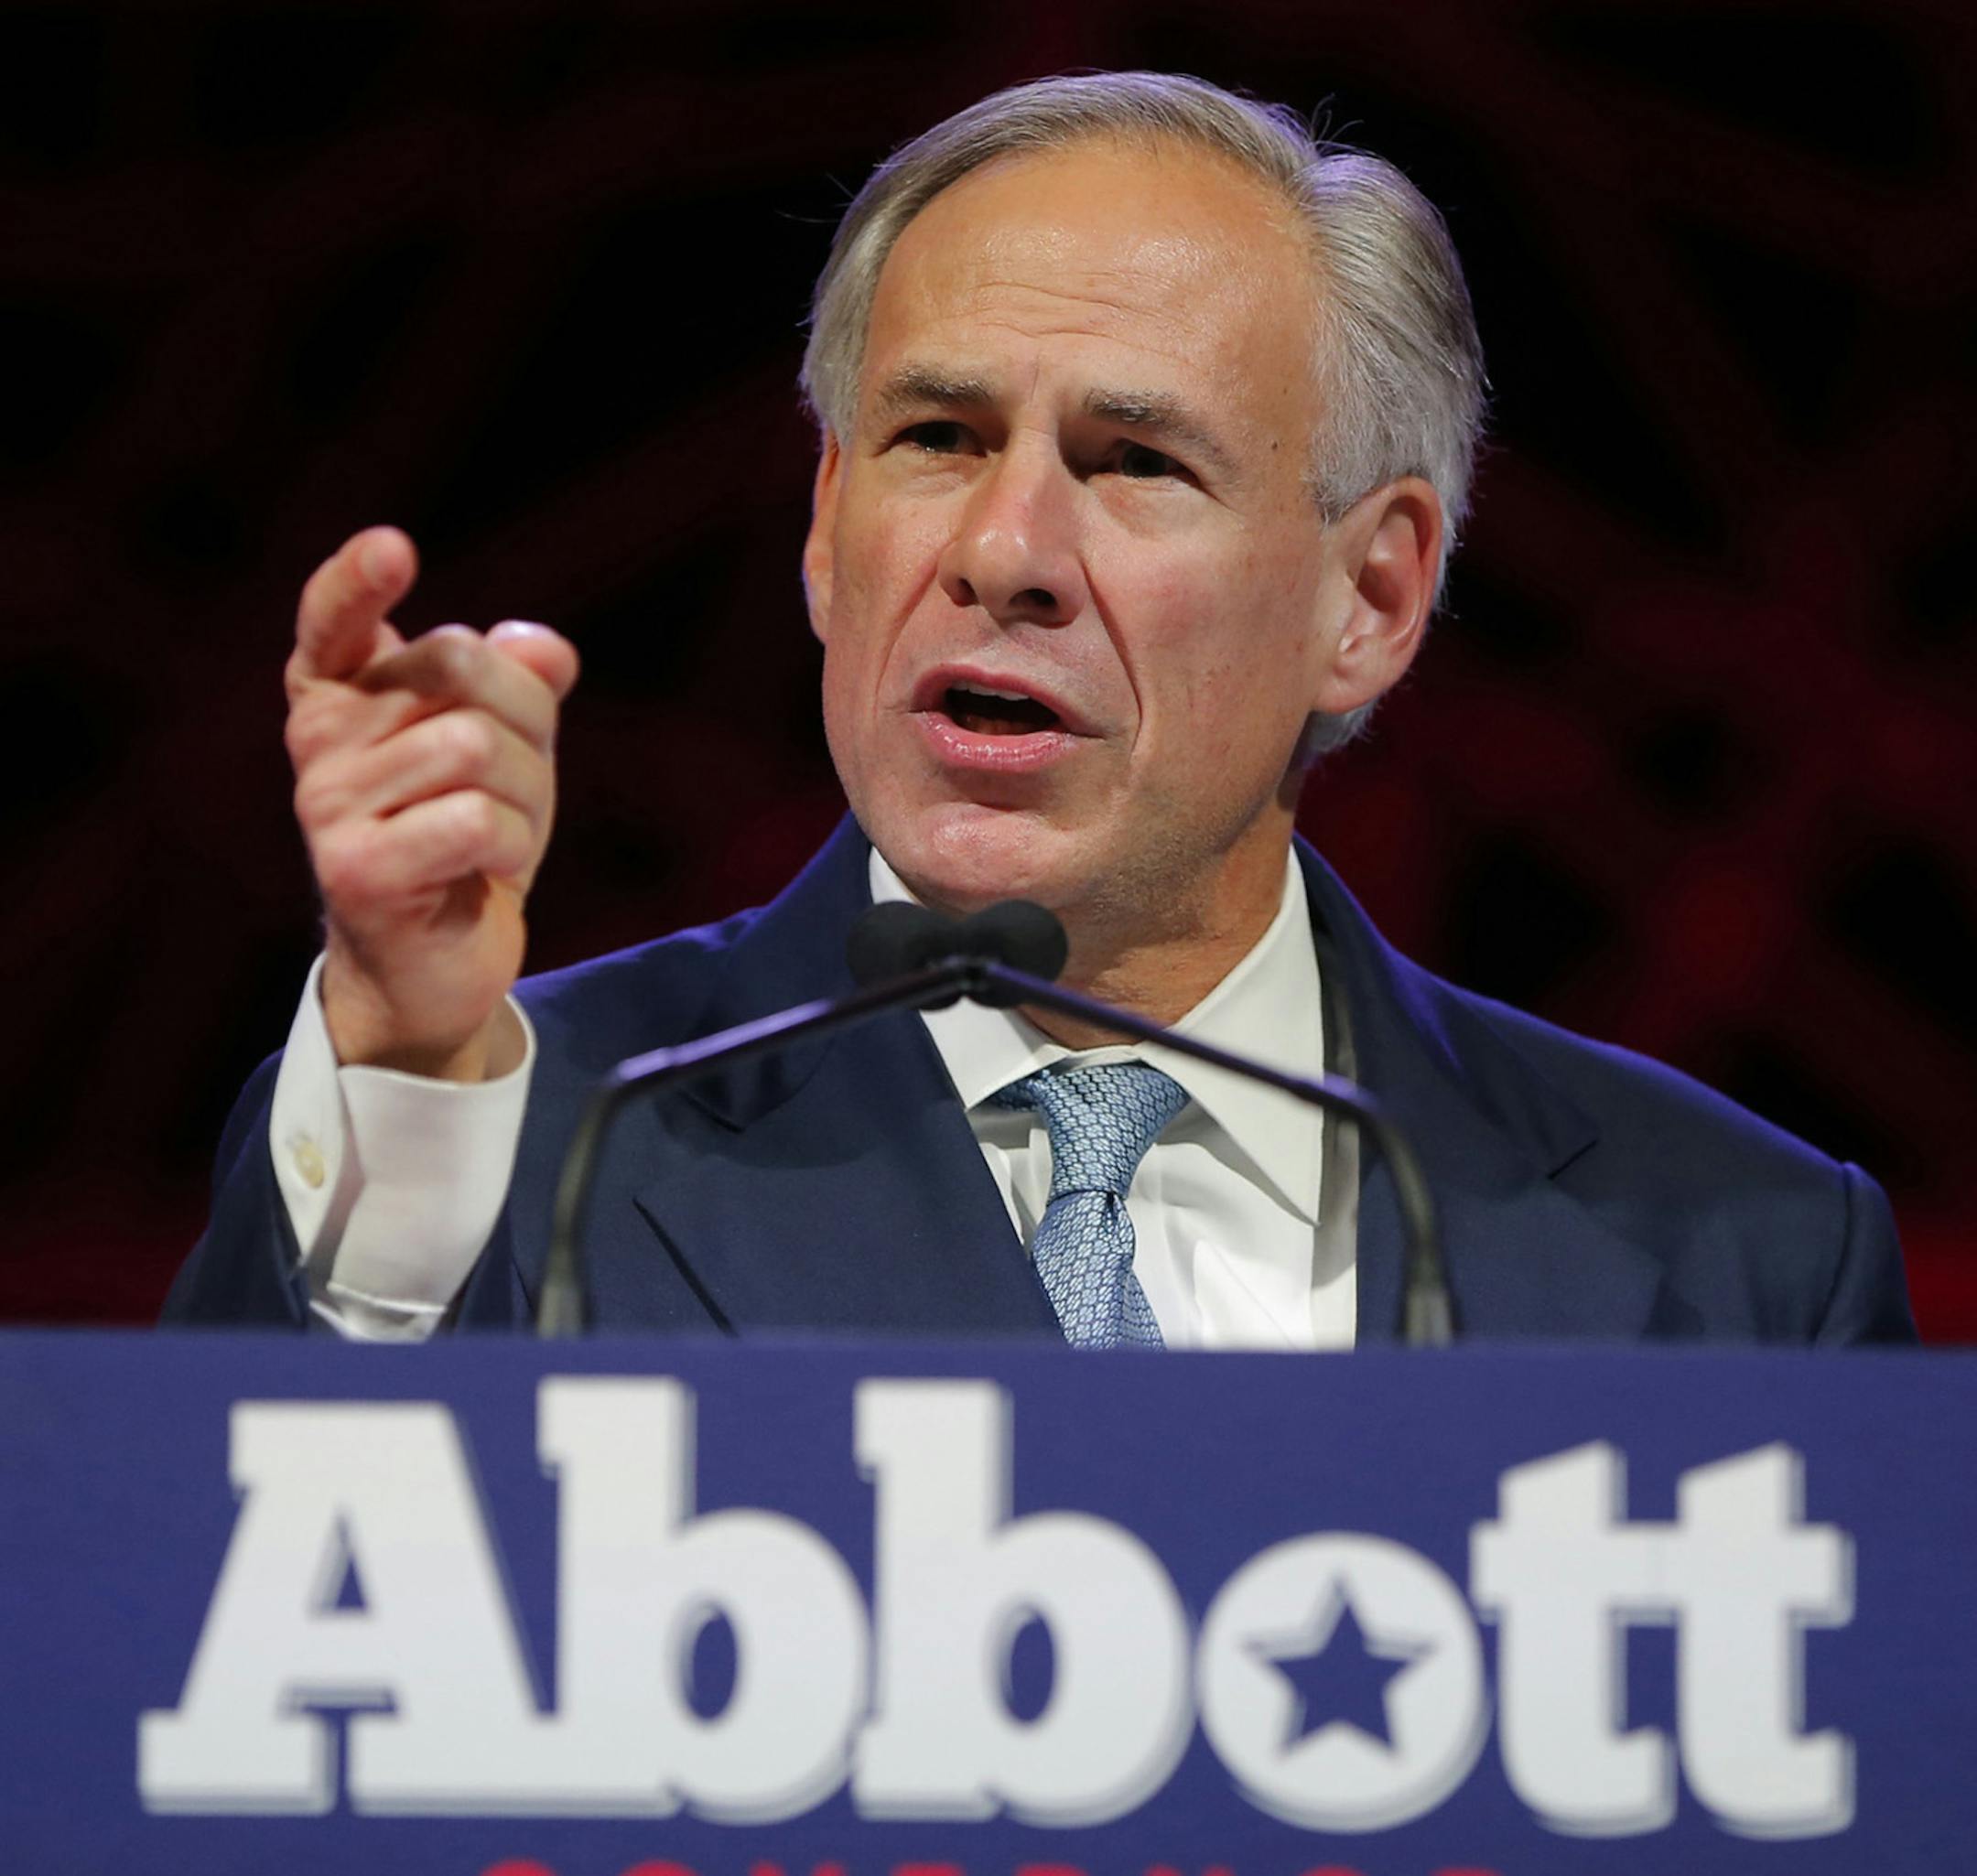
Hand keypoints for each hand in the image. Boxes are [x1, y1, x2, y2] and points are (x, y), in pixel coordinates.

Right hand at [285, 527, 579, 1079]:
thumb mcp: (511, 750)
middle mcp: (319, 739)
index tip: (392, 547)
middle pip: (458, 665)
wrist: (439, 963)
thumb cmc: (469, 840)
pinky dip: (510, 845)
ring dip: (525, 796)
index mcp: (342, 694)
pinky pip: (474, 820)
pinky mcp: (356, 868)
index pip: (332, 621)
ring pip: (474, 746)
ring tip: (499, 838)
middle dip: (524, 722)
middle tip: (515, 788)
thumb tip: (543, 646)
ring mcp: (327, 803)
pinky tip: (487, 872)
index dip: (355, 580)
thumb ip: (521, 686)